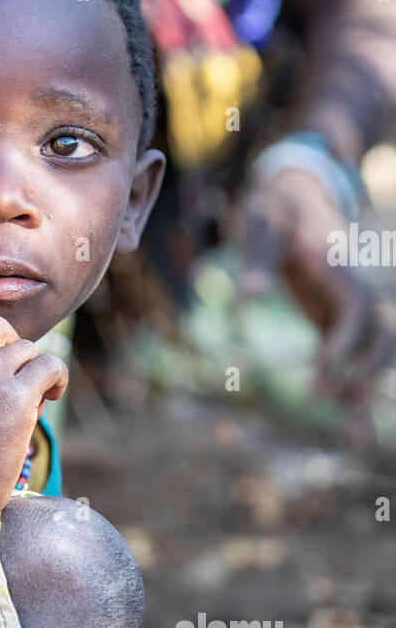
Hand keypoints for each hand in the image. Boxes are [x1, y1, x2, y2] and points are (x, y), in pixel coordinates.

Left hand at [236, 167, 394, 414]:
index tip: (323, 368)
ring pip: (378, 352)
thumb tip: (247, 294)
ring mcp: (350, 305)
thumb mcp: (260, 224)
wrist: (297, 194)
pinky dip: (357, 391)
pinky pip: (356, 359)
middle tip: (319, 398)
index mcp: (338, 267)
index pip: (357, 309)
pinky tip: (352, 429)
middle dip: (359, 371)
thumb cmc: (274, 209)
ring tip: (349, 434)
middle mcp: (353, 289)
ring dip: (365, 387)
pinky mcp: (339, 319)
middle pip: (379, 336)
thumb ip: (256, 257)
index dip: (347, 340)